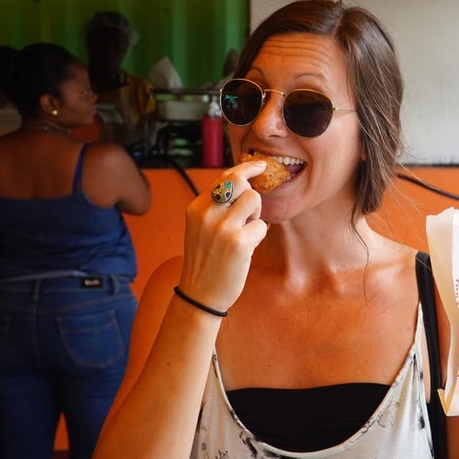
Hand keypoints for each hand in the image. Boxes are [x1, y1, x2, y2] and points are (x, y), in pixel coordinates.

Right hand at [178, 159, 268, 312]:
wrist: (200, 294)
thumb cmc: (206, 260)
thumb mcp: (201, 227)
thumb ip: (216, 205)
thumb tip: (242, 181)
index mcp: (196, 207)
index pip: (224, 176)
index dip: (246, 168)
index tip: (260, 164)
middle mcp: (207, 213)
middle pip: (241, 182)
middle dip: (251, 194)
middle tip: (247, 216)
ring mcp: (222, 228)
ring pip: (254, 199)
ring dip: (256, 215)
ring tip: (245, 232)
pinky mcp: (239, 243)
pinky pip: (262, 225)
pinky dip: (258, 236)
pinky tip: (246, 249)